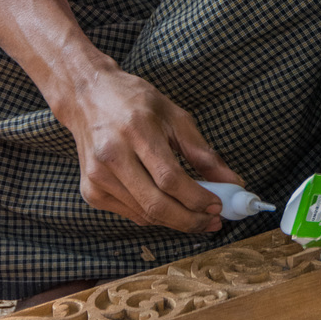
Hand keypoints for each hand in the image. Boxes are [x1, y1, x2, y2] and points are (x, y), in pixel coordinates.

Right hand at [60, 63, 242, 231]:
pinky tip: (170, 207)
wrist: (87, 97)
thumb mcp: (175, 117)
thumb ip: (204, 153)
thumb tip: (233, 182)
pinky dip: (155, 216)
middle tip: (212, 222)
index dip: (197, 198)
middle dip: (190, 220)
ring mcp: (97, 176)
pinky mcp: (91, 191)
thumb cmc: (135, 102)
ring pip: (144, 214)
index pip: (170, 178)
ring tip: (198, 215)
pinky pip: (131, 214)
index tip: (218, 206)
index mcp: (137, 131)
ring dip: (176, 221)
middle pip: (156, 204)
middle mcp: (112, 156)